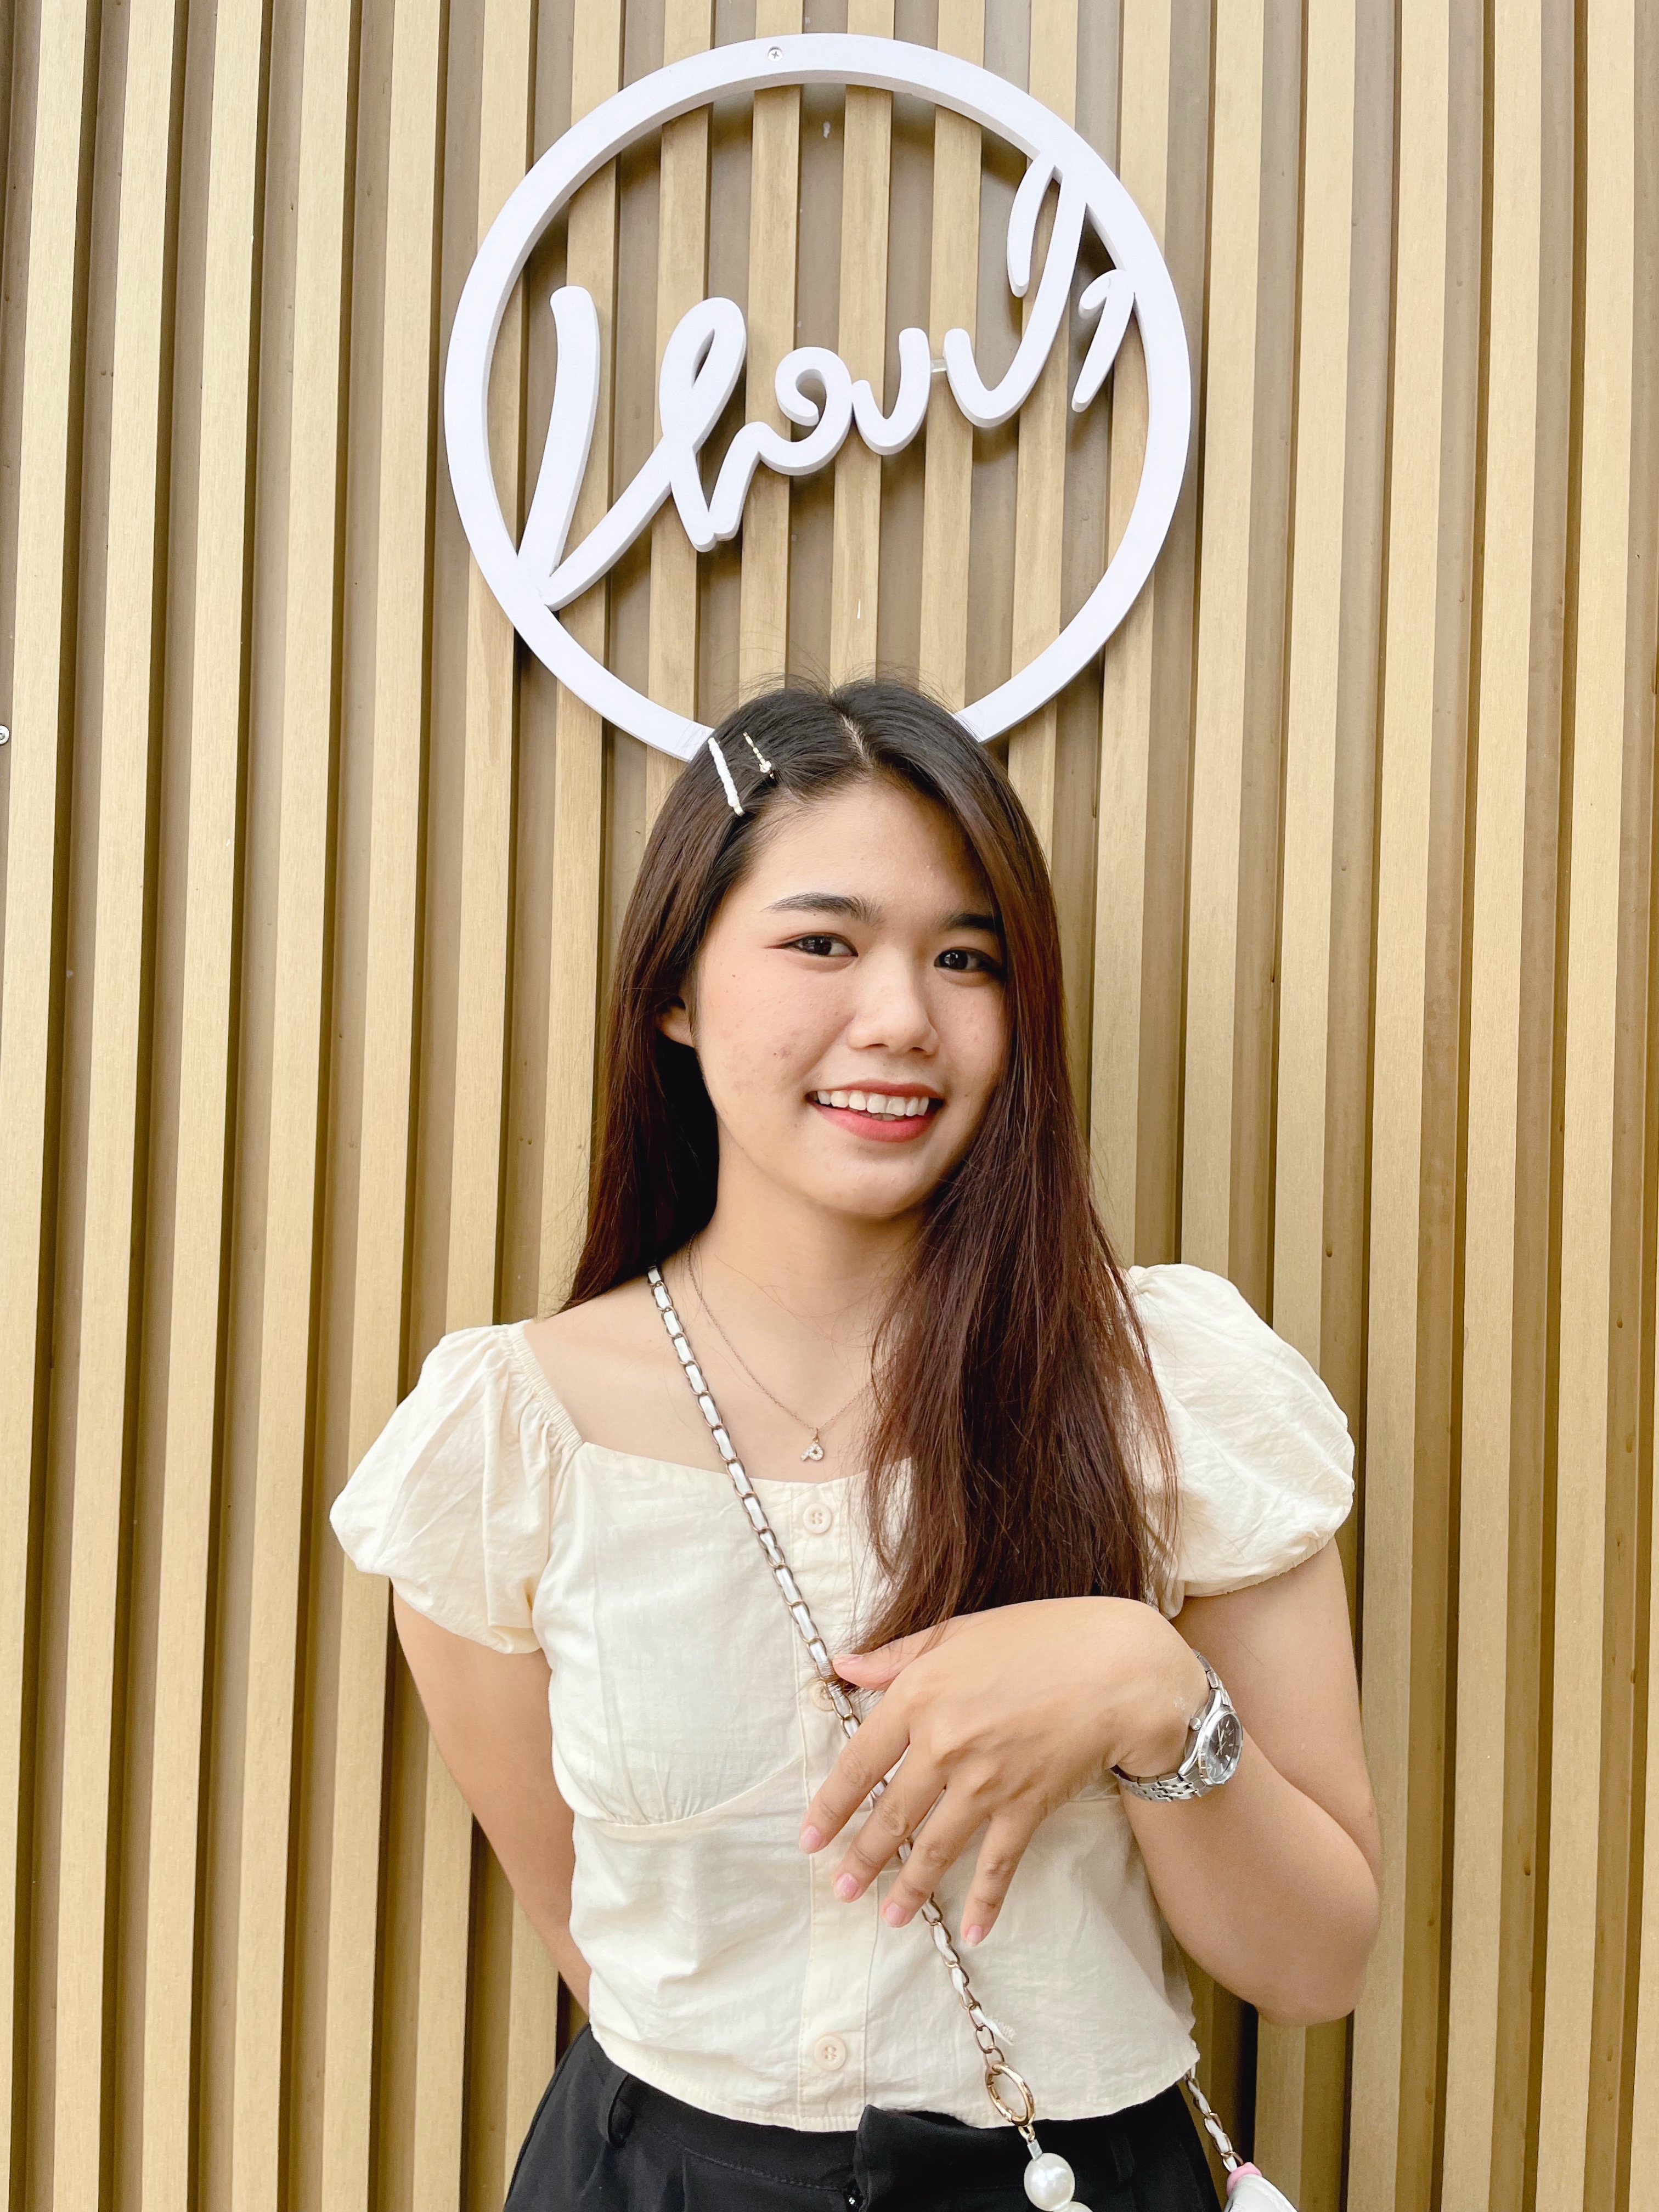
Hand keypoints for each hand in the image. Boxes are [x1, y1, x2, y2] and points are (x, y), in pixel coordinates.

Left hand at [798, 1597, 1208, 1945]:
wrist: (1118, 1667)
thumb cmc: (1040, 1636)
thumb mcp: (958, 1631)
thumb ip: (896, 1655)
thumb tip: (841, 1666)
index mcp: (920, 1697)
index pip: (859, 1762)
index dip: (831, 1804)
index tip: (811, 1837)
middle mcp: (945, 1745)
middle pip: (891, 1815)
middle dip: (863, 1859)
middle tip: (841, 1890)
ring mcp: (986, 1782)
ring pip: (935, 1847)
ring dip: (909, 1887)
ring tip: (888, 1915)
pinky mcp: (1026, 1805)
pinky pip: (998, 1862)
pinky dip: (985, 1899)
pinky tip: (973, 1929)